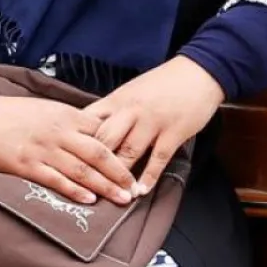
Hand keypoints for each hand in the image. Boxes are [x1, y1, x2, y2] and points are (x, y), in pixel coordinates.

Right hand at [0, 96, 136, 205]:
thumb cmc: (14, 114)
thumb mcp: (48, 108)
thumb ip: (73, 121)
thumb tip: (99, 133)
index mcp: (66, 115)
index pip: (102, 132)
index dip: (121, 148)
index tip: (135, 162)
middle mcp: (58, 131)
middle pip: (98, 152)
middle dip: (119, 172)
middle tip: (134, 187)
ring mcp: (43, 149)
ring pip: (81, 169)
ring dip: (104, 185)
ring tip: (121, 198)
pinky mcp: (27, 165)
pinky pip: (56, 179)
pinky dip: (74, 190)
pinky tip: (89, 199)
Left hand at [85, 56, 224, 194]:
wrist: (198, 72)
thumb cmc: (162, 83)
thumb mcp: (130, 91)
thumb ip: (112, 110)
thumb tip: (90, 131)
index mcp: (117, 100)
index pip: (88, 122)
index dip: (77, 142)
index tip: (68, 161)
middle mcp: (131, 111)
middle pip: (105, 141)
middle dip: (95, 165)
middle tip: (87, 186)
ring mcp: (153, 122)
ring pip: (129, 152)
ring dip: (120, 176)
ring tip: (114, 195)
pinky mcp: (174, 132)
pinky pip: (158, 158)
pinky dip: (149, 177)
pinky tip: (141, 191)